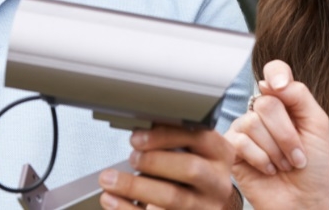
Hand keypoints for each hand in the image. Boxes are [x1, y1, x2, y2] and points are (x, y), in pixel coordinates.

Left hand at [98, 124, 236, 209]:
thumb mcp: (193, 152)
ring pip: (172, 198)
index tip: (138, 137)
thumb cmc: (193, 175)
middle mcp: (217, 183)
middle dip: (154, 160)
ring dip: (134, 186)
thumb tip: (139, 126)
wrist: (204, 206)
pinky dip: (127, 208)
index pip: (199, 137)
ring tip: (109, 179)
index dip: (166, 135)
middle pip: (190, 169)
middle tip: (131, 157)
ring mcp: (204, 207)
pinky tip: (111, 199)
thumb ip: (174, 139)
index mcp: (220, 155)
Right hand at [224, 60, 328, 208]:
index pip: (275, 71)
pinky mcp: (231, 148)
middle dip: (287, 135)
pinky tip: (267, 169)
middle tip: (296, 155)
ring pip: (253, 123)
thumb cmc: (313, 168)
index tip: (281, 87)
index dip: (276, 74)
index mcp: (284, 102)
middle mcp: (262, 112)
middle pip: (266, 103)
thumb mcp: (317, 126)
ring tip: (282, 165)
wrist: (303, 200)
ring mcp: (244, 129)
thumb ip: (300, 97)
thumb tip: (274, 82)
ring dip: (275, 151)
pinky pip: (241, 142)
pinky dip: (261, 159)